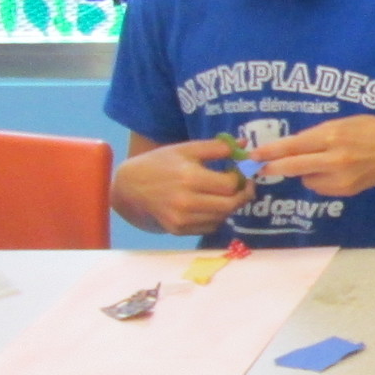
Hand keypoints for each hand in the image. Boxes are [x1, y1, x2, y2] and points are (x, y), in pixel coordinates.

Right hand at [114, 138, 253, 235]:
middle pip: (229, 205)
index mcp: (188, 177)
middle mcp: (185, 201)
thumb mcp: (185, 149)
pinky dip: (216, 217)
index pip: (229, 184)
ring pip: (222, 217)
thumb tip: (244, 144)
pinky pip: (210, 227)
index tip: (240, 172)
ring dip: (230, 206)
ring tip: (226, 194)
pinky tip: (211, 205)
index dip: (240, 178)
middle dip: (242, 195)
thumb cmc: (160, 164)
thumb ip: (216, 147)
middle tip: (245, 187)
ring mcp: (180, 219)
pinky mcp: (178, 230)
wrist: (129, 187)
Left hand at [253, 116, 374, 197]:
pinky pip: (320, 187)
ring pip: (306, 179)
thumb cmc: (371, 129)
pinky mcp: (346, 190)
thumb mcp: (343, 123)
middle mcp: (335, 158)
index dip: (270, 151)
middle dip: (273, 167)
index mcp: (332, 136)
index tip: (253, 154)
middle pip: (294, 167)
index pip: (293, 145)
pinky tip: (333, 171)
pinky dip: (318, 180)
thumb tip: (290, 146)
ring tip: (320, 161)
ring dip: (304, 172)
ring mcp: (341, 177)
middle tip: (258, 169)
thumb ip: (318, 134)